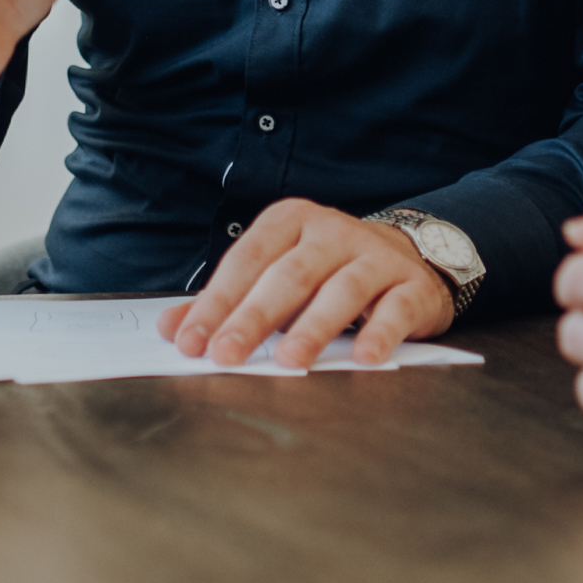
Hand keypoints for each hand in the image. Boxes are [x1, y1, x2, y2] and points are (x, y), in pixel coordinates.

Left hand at [158, 197, 453, 367]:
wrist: (408, 257)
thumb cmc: (326, 272)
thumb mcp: (275, 275)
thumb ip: (226, 302)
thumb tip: (171, 329)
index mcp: (289, 222)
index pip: (245, 262)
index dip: (216, 302)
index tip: (190, 342)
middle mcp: (331, 232)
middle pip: (288, 276)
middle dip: (253, 317)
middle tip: (226, 355)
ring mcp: (374, 256)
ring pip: (341, 289)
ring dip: (313, 327)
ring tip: (289, 360)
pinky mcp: (411, 285)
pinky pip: (396, 308)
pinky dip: (381, 333)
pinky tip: (365, 358)